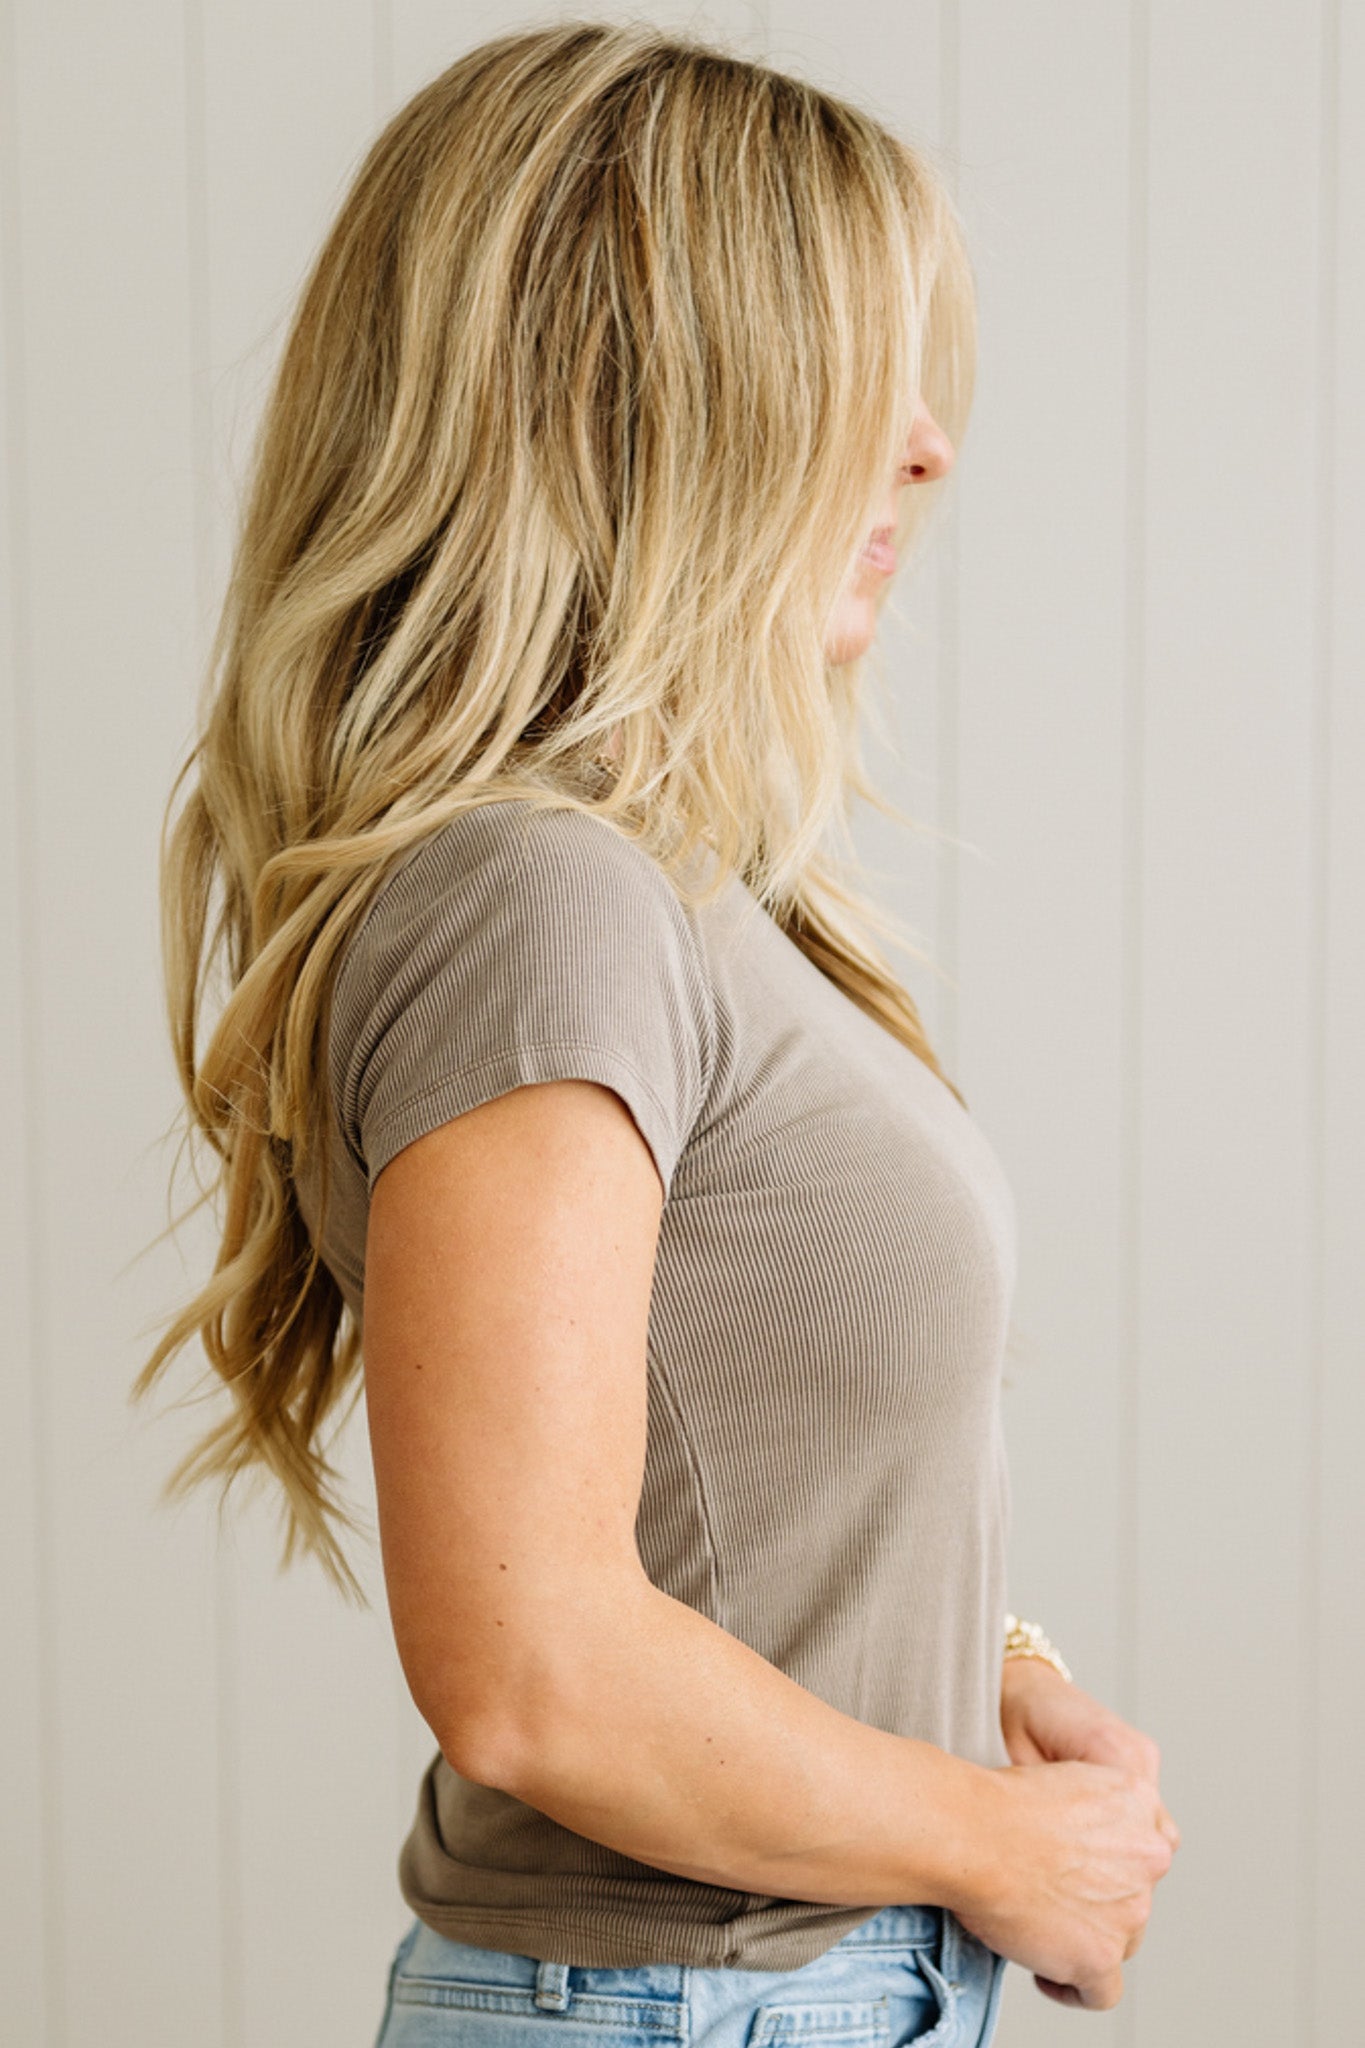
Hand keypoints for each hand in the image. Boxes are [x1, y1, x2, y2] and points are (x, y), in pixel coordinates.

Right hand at [994, 1657, 1175, 2007]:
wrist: (972, 1831)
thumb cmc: (995, 1800)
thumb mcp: (1057, 1777)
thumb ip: (1089, 1811)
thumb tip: (1081, 1844)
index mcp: (1139, 1799)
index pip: (1146, 1842)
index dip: (1112, 1859)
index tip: (1078, 1867)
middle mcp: (1148, 1853)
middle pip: (1136, 1893)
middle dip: (1099, 1900)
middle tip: (1051, 1896)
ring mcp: (1130, 1907)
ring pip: (1122, 1940)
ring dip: (1086, 1938)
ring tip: (1041, 1931)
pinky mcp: (1100, 1954)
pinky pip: (1101, 1991)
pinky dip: (1074, 1987)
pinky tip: (1046, 1975)